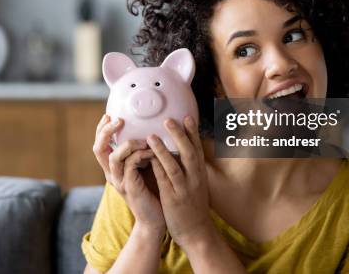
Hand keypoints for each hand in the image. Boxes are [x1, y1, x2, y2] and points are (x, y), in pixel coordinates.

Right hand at [92, 114, 165, 234]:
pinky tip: (151, 152)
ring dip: (128, 144)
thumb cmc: (152, 189)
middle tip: (119, 120)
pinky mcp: (129, 188)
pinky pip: (130, 166)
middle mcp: (111, 174)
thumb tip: (147, 127)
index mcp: (112, 167)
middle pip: (98, 148)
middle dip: (106, 131)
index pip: (99, 144)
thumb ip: (140, 150)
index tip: (109, 114)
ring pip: (114, 157)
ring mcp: (119, 181)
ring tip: (143, 140)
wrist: (156, 218)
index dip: (101, 129)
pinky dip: (140, 155)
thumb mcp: (144, 165)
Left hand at [148, 116, 213, 248]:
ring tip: (152, 135)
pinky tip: (148, 158)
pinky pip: (164, 181)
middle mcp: (195, 178)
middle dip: (179, 135)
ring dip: (163, 149)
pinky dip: (157, 168)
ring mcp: (184, 188)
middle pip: (189, 152)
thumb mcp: (198, 184)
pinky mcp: (173, 199)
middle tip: (169, 119)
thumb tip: (187, 150)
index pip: (197, 148)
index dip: (193, 132)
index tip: (188, 116)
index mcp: (200, 173)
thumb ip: (192, 167)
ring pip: (175, 165)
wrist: (196, 232)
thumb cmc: (193, 206)